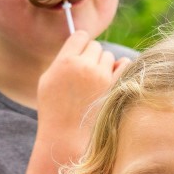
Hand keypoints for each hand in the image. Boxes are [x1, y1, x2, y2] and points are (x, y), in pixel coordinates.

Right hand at [36, 31, 129, 157]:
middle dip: (92, 56)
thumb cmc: (54, 110)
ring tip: (95, 81)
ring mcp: (102, 77)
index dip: (81, 43)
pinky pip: (125, 65)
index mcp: (64, 62)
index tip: (81, 51)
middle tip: (86, 72)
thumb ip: (63, 59)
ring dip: (105, 65)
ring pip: (109, 57)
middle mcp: (84, 66)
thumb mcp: (48, 81)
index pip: (80, 36)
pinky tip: (112, 78)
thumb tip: (81, 41)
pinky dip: (121, 69)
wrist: (67, 137)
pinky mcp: (115, 88)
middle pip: (96, 46)